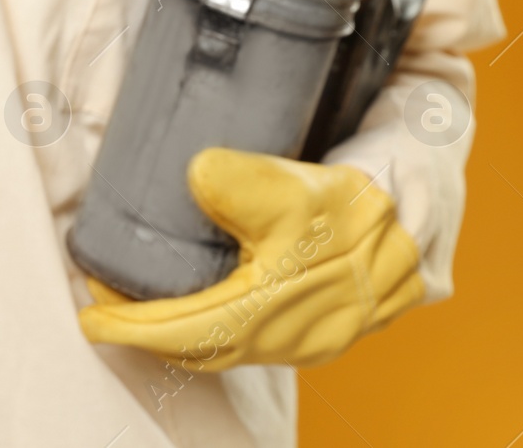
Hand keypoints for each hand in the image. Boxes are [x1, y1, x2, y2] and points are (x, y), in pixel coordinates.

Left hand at [78, 148, 423, 370]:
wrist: (433, 185)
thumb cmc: (365, 185)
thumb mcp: (301, 178)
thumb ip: (245, 180)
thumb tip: (196, 175)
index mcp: (288, 308)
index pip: (191, 333)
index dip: (135, 328)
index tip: (89, 315)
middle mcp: (307, 332)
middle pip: (209, 347)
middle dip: (151, 331)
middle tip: (104, 304)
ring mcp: (326, 332)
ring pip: (236, 345)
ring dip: (187, 331)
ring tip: (141, 303)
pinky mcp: (342, 321)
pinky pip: (264, 336)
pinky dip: (223, 326)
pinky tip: (205, 302)